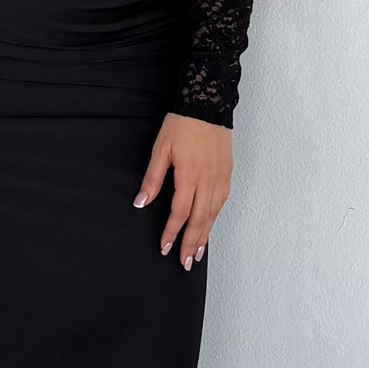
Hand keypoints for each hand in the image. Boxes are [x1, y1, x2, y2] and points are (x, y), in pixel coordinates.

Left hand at [133, 112, 232, 268]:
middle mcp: (208, 180)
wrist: (208, 104)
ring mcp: (220, 178)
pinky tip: (210, 227)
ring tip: (198, 254)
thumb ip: (152, 178)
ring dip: (205, 235)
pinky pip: (222, 202)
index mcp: (189, 175)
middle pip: (199, 219)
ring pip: (213, 214)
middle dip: (191, 243)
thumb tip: (141, 203)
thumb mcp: (160, 149)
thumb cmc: (182, 125)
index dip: (172, 233)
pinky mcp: (227, 173)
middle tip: (185, 263)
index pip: (180, 212)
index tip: (165, 248)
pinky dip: (215, 218)